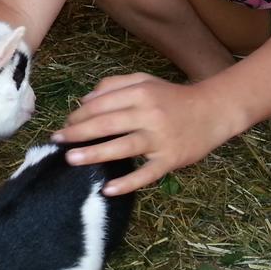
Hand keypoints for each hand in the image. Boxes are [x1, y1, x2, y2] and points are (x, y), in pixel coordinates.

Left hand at [51, 73, 231, 194]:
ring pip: (123, 147)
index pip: (102, 103)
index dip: (80, 114)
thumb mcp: (144, 81)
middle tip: (57, 141)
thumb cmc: (172, 97)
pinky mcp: (171, 159)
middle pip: (108, 123)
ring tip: (72, 159)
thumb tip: (84, 100)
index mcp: (140, 92)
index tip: (65, 124)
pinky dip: (127, 183)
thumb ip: (114, 85)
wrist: (213, 111)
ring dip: (95, 154)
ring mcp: (160, 138)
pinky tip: (107, 189)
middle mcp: (149, 114)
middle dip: (79, 133)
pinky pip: (147, 174)